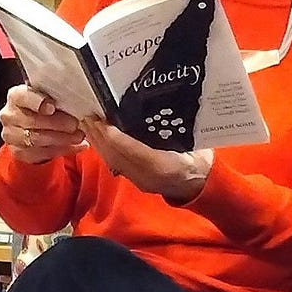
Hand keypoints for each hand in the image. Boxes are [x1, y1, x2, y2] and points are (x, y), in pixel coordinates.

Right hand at [0, 84, 87, 164]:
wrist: (32, 127)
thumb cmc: (43, 108)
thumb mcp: (49, 97)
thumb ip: (57, 98)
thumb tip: (77, 101)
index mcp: (16, 96)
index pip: (23, 97)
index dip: (38, 102)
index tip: (52, 107)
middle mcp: (10, 115)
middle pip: (32, 121)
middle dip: (57, 123)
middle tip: (75, 124)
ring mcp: (11, 135)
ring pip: (37, 139)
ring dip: (62, 139)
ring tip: (79, 136)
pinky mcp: (18, 152)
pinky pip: (41, 153)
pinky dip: (62, 150)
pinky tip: (76, 146)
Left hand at [83, 118, 213, 201]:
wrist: (203, 184)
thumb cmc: (200, 158)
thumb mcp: (192, 141)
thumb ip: (174, 128)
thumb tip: (151, 107)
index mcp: (164, 165)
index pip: (131, 150)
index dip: (113, 135)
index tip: (101, 119)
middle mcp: (149, 176)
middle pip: (117, 156)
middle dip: (100, 137)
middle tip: (88, 116)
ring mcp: (142, 181)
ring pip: (114, 162)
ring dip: (99, 144)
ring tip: (89, 125)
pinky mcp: (138, 181)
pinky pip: (117, 165)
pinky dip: (106, 151)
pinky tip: (100, 139)